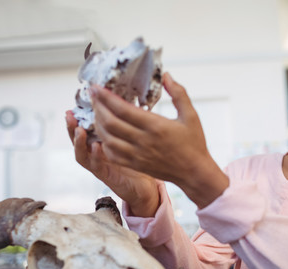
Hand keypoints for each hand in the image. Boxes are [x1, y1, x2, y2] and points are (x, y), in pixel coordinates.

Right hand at [66, 111, 159, 216]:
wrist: (144, 187)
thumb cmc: (137, 162)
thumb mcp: (128, 141)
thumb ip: (123, 126)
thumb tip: (124, 103)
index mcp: (99, 144)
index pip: (84, 130)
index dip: (78, 119)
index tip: (74, 107)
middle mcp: (95, 155)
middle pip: (77, 141)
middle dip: (71, 128)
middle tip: (70, 116)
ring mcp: (98, 166)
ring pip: (82, 155)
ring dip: (78, 142)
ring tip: (79, 130)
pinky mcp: (106, 176)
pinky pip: (96, 166)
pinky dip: (95, 156)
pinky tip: (96, 146)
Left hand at [91, 72, 228, 208]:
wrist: (194, 172)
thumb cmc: (194, 143)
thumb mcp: (191, 115)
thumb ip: (179, 93)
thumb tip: (166, 75)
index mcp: (155, 126)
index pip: (123, 109)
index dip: (106, 97)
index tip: (96, 87)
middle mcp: (143, 141)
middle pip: (110, 122)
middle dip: (97, 107)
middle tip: (92, 96)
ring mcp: (137, 155)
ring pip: (108, 138)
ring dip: (98, 124)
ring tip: (96, 112)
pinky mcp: (136, 165)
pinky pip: (113, 155)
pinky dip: (104, 143)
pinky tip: (104, 134)